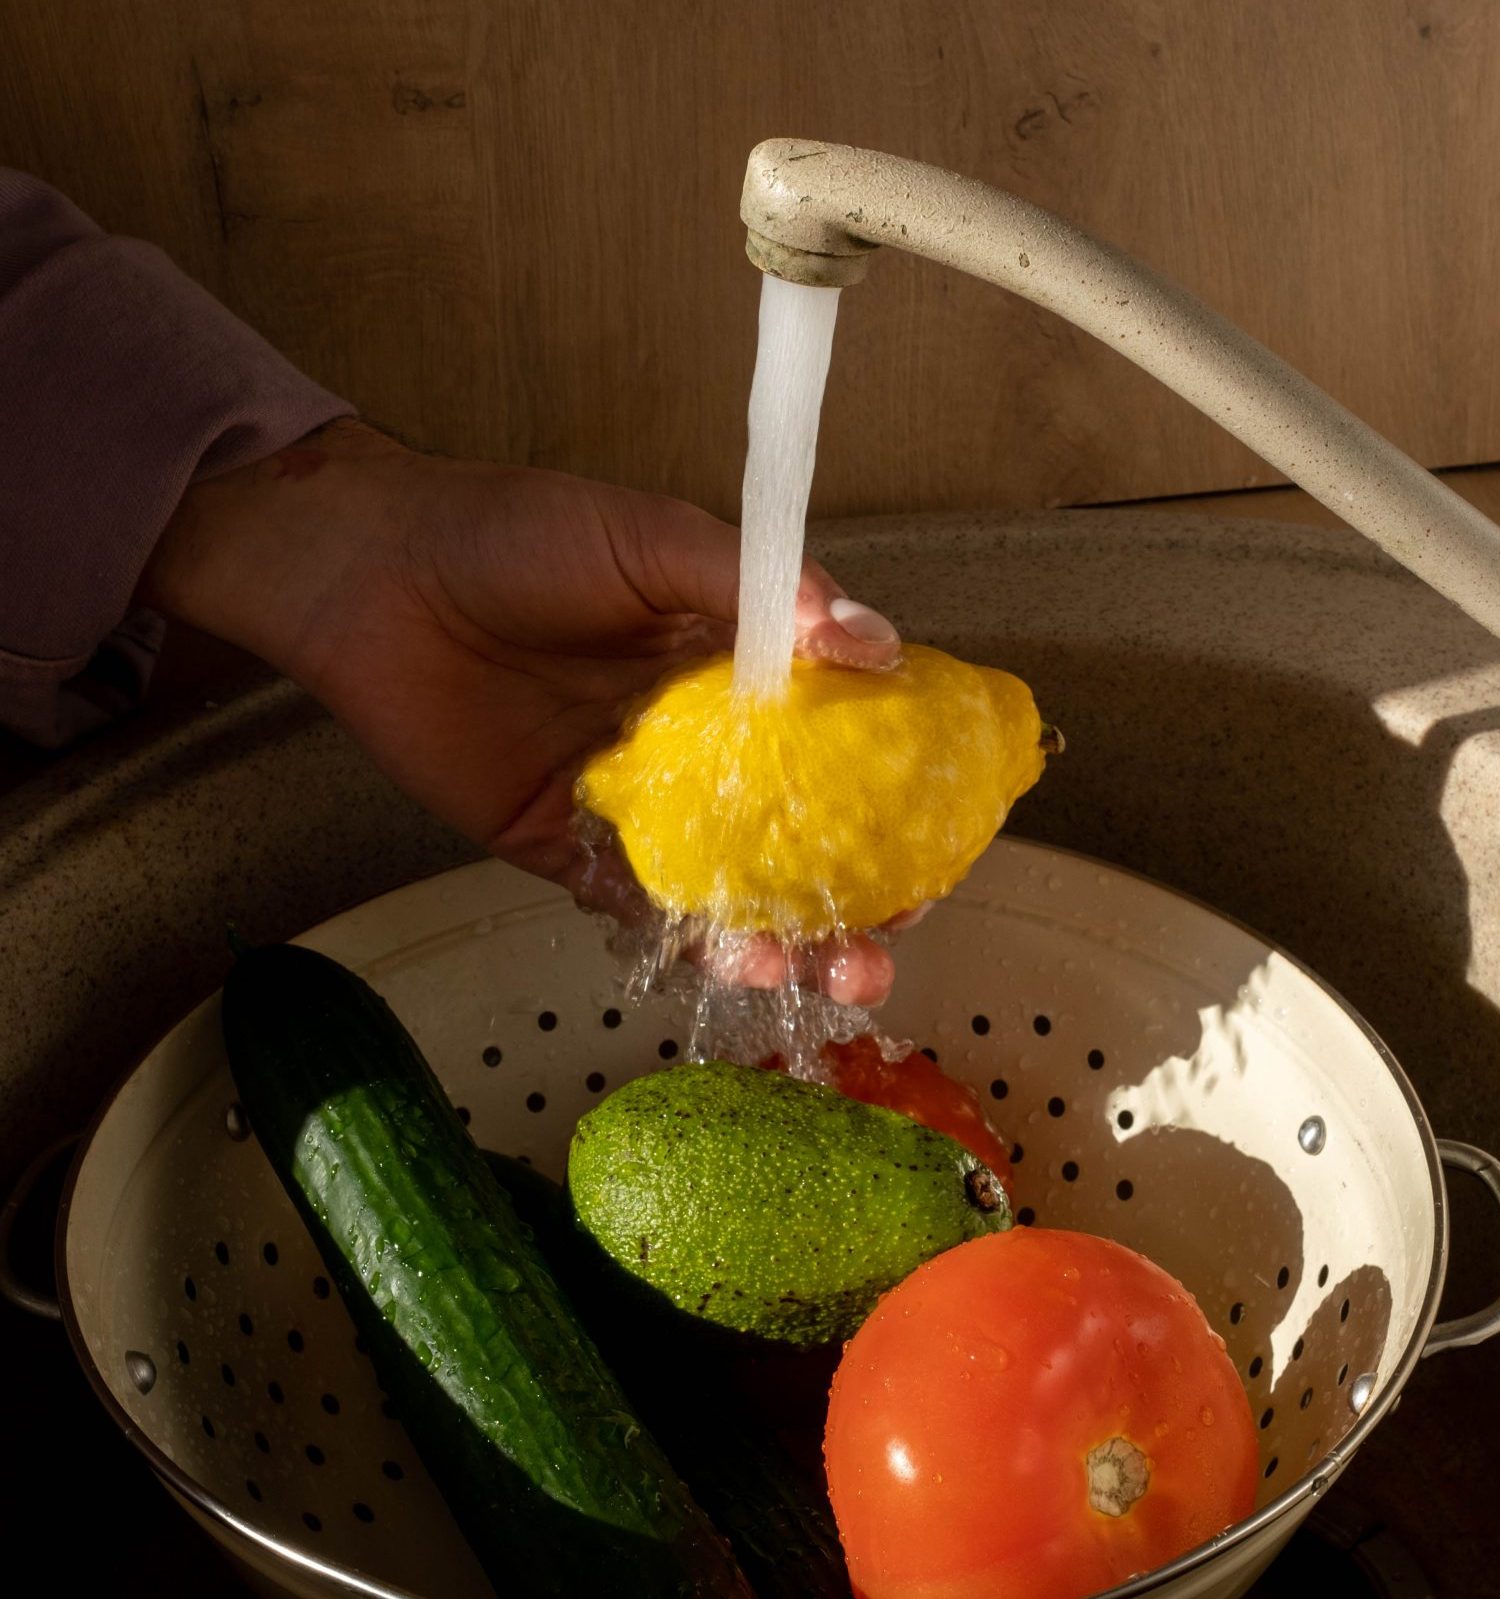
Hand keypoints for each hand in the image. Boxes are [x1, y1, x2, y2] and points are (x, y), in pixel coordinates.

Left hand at [140, 419, 903, 1002]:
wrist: (376, 575)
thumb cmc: (517, 534)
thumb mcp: (653, 540)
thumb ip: (761, 593)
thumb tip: (874, 643)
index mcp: (738, 673)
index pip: (843, 751)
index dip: (896, 807)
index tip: (937, 851)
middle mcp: (701, 751)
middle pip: (797, 846)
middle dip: (848, 911)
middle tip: (878, 952)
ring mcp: (639, 807)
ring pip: (726, 895)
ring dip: (777, 946)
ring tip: (813, 977)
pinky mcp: (568, 847)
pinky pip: (636, 909)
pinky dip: (684, 942)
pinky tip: (725, 958)